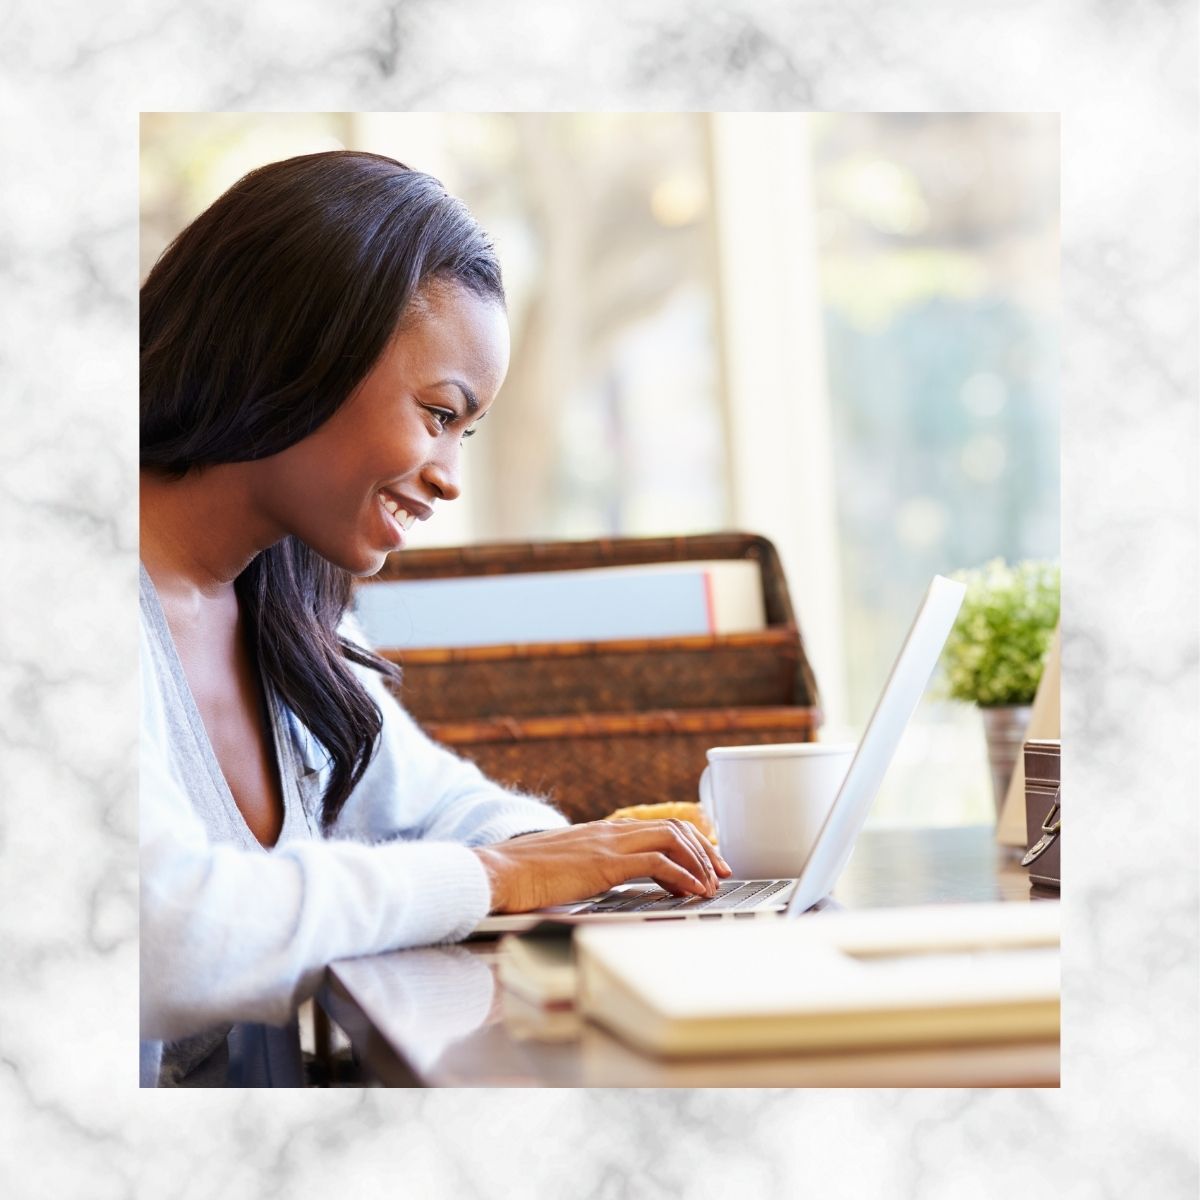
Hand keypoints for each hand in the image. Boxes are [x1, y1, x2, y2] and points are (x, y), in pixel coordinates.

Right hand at [473, 819, 731, 913]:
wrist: (497, 873)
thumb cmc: (523, 878)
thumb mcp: (565, 870)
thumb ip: (590, 870)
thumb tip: (607, 886)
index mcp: (602, 833)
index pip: (657, 828)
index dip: (689, 842)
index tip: (706, 863)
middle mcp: (610, 832)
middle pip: (673, 829)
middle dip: (705, 849)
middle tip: (722, 872)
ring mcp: (608, 844)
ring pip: (672, 840)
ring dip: (699, 862)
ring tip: (712, 885)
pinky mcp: (605, 863)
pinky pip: (657, 863)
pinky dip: (683, 876)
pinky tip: (693, 891)